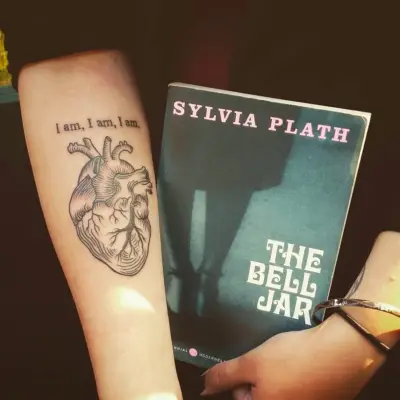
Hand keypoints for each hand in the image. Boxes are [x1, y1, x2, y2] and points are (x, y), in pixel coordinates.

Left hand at [202, 314, 387, 399]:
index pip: (239, 397)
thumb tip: (203, 388)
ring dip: (273, 371)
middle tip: (265, 356)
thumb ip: (224, 376)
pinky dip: (290, 372)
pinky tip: (295, 356)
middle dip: (256, 374)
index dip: (239, 378)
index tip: (248, 363)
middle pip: (258, 393)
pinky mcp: (319, 397)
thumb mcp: (252, 364)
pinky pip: (294, 385)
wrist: (342, 352)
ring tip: (280, 353)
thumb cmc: (292, 359)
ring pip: (277, 387)